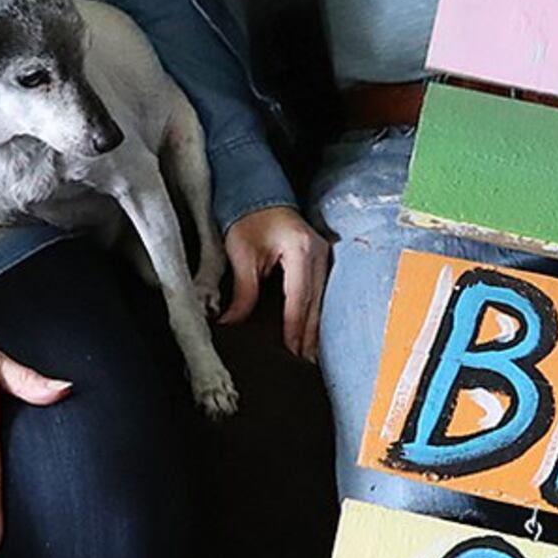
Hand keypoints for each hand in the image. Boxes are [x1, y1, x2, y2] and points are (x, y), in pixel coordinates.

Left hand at [214, 204, 329, 361]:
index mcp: (300, 251)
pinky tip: (311, 333)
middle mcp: (319, 254)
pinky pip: (321, 293)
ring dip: (314, 328)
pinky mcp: (322, 260)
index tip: (290, 352)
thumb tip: (232, 323)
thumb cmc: (248, 220)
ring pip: (321, 301)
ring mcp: (325, 256)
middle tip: (302, 363)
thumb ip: (243, 291)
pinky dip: (314, 314)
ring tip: (308, 356)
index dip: (294, 328)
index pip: (299, 299)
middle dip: (308, 335)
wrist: (259, 194)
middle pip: (315, 304)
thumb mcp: (241, 255)